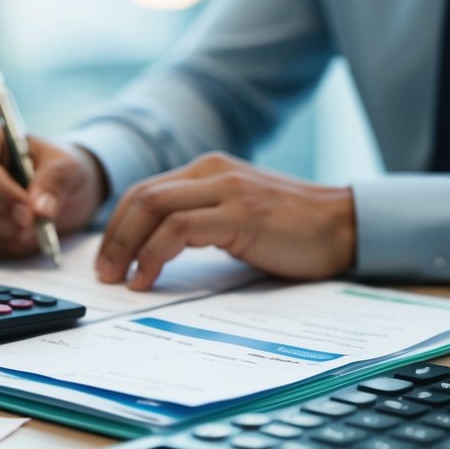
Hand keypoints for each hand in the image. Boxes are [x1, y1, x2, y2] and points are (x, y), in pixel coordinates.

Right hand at [0, 118, 107, 256]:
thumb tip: (40, 208)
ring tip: (35, 232)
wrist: (59, 189)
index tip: (28, 211)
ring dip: (4, 234)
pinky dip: (2, 244)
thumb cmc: (60, 168)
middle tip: (34, 228)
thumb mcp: (68, 166)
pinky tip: (24, 238)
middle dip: (2, 219)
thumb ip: (56, 181)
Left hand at [95, 152, 356, 289]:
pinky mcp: (241, 213)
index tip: (107, 259)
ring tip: (119, 279)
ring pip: (154, 208)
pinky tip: (147, 277)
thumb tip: (156, 251)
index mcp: (210, 170)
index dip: (117, 225)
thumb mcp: (238, 216)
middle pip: (142, 197)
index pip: (146, 191)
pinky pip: (179, 229)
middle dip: (113, 237)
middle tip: (103, 273)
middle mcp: (214, 172)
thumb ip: (202, 221)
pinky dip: (154, 254)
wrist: (346, 227)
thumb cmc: (294, 231)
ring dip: (127, 246)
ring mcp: (228, 190)